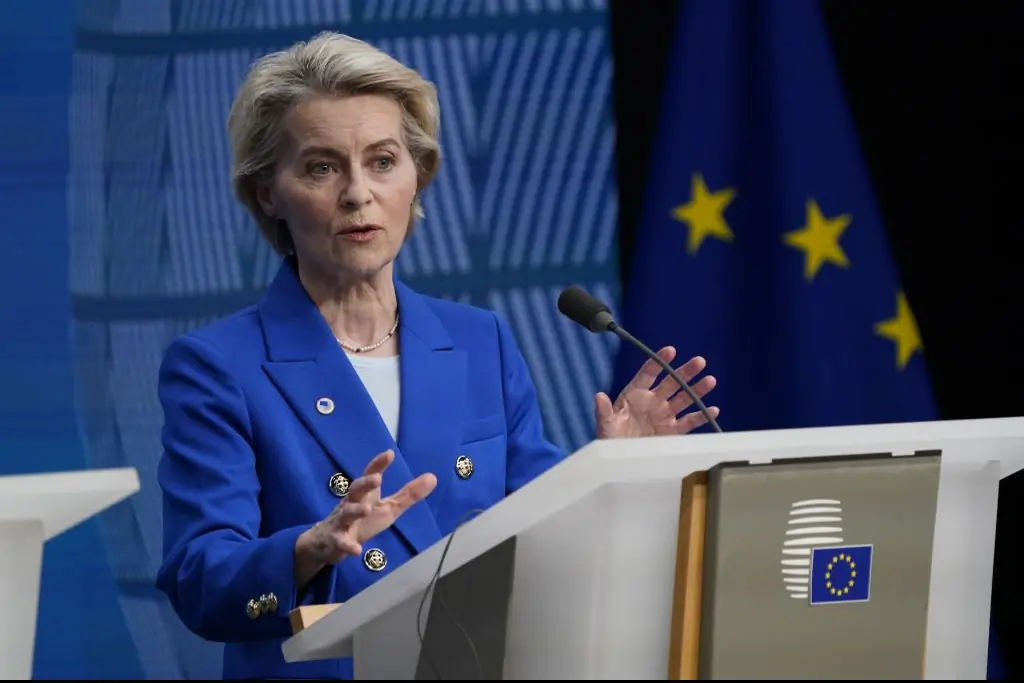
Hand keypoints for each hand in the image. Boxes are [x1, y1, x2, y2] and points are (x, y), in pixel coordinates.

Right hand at [299, 450, 436, 566]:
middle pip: (355, 490)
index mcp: (365, 494)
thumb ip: (408, 495)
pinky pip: (341, 542)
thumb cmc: (363, 520)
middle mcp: (351, 503)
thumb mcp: (388, 508)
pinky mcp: (336, 541)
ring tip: (366, 509)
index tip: (389, 454)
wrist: (328, 542)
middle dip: (364, 483)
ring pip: (346, 513)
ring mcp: (342, 522)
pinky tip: (356, 549)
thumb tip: (433, 477)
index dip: (378, 464)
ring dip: (355, 511)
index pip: (370, 475)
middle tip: (376, 479)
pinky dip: (347, 545)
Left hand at [595, 346, 718, 438]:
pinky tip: (712, 410)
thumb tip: (598, 396)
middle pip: (672, 383)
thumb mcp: (605, 424)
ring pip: (684, 399)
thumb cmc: (610, 439)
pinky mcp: (672, 431)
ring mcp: (664, 415)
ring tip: (710, 380)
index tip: (670, 351)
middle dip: (685, 372)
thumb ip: (604, 411)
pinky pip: (689, 422)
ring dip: (697, 390)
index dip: (659, 361)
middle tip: (699, 361)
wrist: (620, 460)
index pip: (649, 374)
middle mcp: (653, 401)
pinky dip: (701, 416)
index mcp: (635, 394)